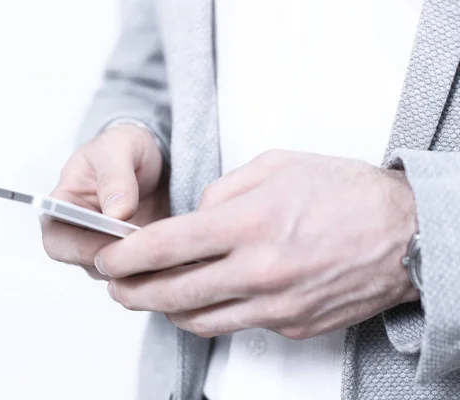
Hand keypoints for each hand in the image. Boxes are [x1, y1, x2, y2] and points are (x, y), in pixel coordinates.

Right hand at [41, 125, 168, 279]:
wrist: (153, 158)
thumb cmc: (124, 148)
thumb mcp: (119, 148)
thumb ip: (116, 177)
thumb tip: (116, 213)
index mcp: (62, 207)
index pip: (57, 241)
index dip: (81, 248)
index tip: (116, 238)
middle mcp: (79, 235)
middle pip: (87, 265)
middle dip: (118, 260)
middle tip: (149, 244)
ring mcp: (106, 249)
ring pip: (117, 274)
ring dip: (140, 265)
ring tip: (167, 244)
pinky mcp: (133, 258)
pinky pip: (141, 274)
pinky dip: (156, 266)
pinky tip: (174, 249)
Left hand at [95, 150, 419, 338]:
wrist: (405, 233)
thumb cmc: (344, 193)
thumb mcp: (275, 166)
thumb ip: (221, 190)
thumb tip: (193, 216)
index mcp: (250, 223)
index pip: (166, 246)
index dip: (126, 255)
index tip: (107, 257)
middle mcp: (259, 270)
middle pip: (172, 293)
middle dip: (131, 291)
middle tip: (116, 284)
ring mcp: (276, 304)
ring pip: (199, 320)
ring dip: (165, 309)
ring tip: (150, 295)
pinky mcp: (291, 324)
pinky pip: (236, 325)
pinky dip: (210, 314)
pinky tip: (203, 300)